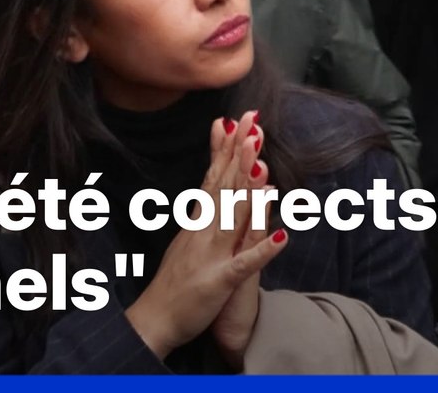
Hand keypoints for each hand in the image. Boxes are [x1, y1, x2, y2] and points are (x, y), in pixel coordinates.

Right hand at [124, 111, 285, 359]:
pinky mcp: (219, 281)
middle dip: (239, 153)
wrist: (154, 319)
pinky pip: (244, 264)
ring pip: (232, 217)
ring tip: (263, 162)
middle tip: (251, 121)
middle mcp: (203, 231)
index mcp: (198, 221)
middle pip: (224, 186)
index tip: (238, 119)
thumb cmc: (174, 281)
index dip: (227, 148)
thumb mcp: (189, 238)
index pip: (214, 177)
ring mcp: (210, 254)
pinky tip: (283, 236)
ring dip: (248, 190)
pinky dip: (263, 250)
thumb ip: (206, 211)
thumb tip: (218, 181)